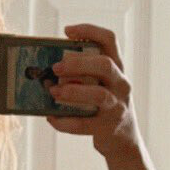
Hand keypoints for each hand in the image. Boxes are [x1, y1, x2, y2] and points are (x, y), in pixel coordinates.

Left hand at [46, 23, 139, 157]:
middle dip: (78, 63)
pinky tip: (52, 118)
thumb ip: (82, 75)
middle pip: (105, 65)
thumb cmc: (102, 106)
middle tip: (56, 67)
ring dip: (72, 92)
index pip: (109, 40)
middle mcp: (121, 84)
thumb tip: (45, 71)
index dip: (89, 31)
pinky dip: (64, 121)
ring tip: (54, 92)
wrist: (123, 139)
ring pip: (98, 94)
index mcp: (117, 67)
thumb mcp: (100, 85)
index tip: (67, 31)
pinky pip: (84, 124)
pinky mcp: (108, 127)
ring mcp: (117, 106)